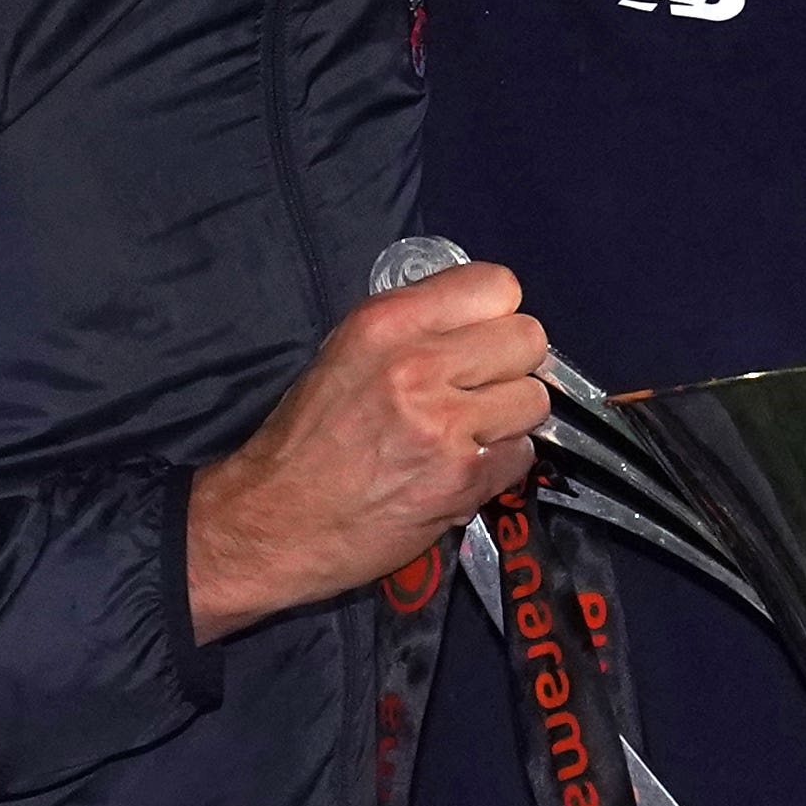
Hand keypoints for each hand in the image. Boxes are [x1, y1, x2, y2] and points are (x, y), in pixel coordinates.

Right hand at [184, 261, 549, 642]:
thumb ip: (415, 327)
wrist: (271, 521)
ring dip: (510, 419)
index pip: (497, 284)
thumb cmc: (306, 438)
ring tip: (469, 434)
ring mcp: (444, 424)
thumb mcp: (347, 352)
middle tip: (478, 391)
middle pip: (529, 338)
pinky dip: (500, 465)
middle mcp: (419, 364)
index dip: (495, 316)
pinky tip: (462, 470)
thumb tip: (481, 320)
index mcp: (387, 321)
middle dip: (511, 366)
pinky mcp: (461, 478)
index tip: (479, 341)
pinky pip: (522, 455)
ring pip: (534, 399)